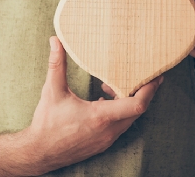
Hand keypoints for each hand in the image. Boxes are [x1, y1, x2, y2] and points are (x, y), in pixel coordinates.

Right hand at [27, 36, 162, 174]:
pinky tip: (104, 101)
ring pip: (129, 119)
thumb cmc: (46, 124)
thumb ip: (56, 64)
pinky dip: (119, 112)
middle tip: (141, 75)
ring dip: (127, 101)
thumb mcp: (52, 91)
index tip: (156, 77)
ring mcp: (106, 139)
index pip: (137, 104)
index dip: (149, 90)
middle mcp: (108, 130)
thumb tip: (55, 41)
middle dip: (141, 91)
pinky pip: (120, 126)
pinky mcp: (102, 144)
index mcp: (100, 117)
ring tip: (112, 85)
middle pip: (138, 110)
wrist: (39, 153)